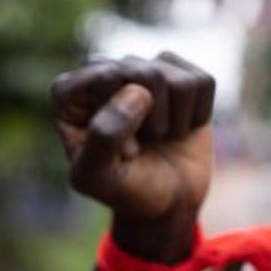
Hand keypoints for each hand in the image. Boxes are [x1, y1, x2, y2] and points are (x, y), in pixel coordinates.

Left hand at [51, 53, 214, 261]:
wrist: (166, 202)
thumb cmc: (125, 189)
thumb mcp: (98, 177)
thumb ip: (103, 135)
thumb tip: (137, 91)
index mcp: (68, 93)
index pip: (102, 76)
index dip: (120, 118)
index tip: (119, 151)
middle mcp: (103, 72)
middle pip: (142, 72)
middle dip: (151, 120)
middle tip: (140, 146)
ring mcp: (142, 68)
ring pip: (175, 78)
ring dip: (175, 120)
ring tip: (158, 137)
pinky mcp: (178, 73)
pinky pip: (202, 82)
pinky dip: (199, 114)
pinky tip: (180, 127)